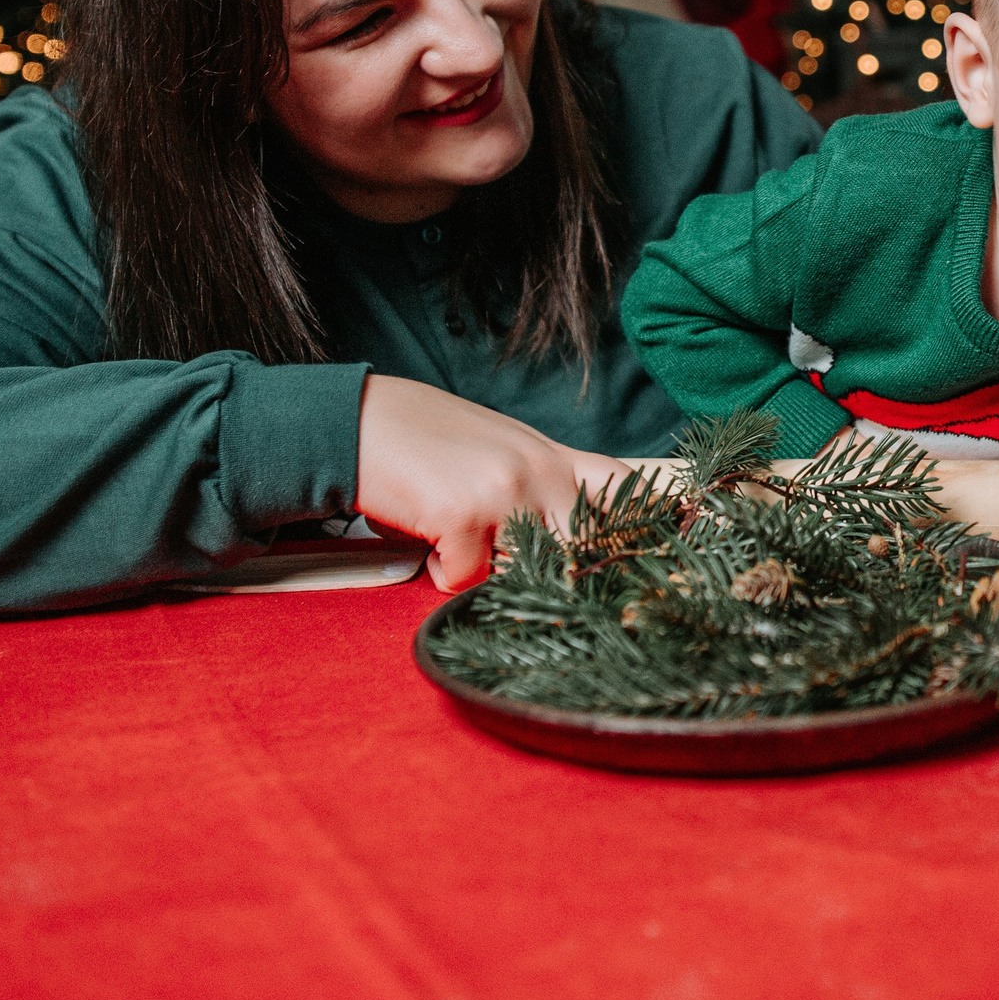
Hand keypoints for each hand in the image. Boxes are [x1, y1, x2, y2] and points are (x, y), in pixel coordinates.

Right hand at [353, 374, 628, 591]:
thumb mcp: (495, 451)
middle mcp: (538, 470)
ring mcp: (504, 492)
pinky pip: (465, 579)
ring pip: (523, 569)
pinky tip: (424, 536)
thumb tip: (562, 543)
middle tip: (508, 565)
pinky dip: (440, 570)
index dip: (643, 524)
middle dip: (556, 572)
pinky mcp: (463, 516)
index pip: (623, 487)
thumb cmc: (420, 440)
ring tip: (454, 534)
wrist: (351, 421)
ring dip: (485, 569)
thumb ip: (533, 487)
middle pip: (584, 547)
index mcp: (549, 455)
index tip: (646, 558)